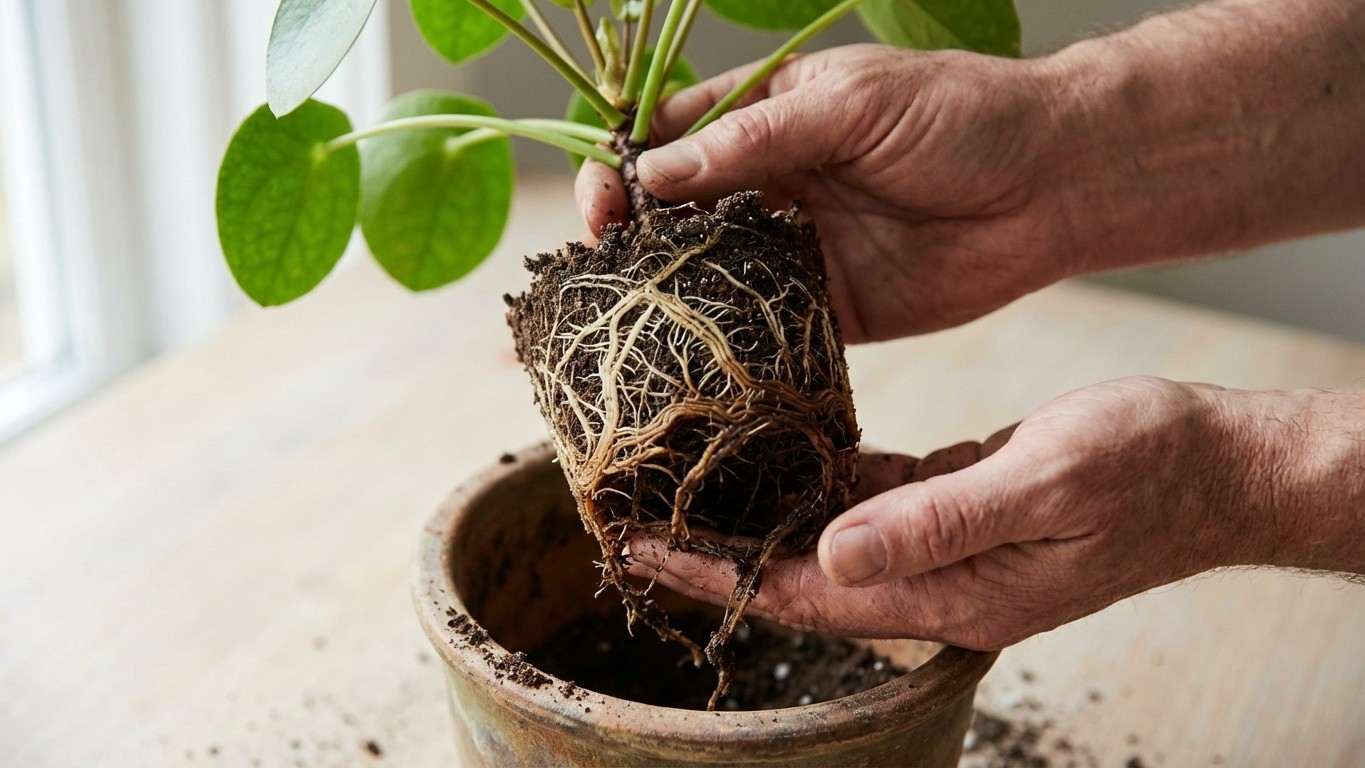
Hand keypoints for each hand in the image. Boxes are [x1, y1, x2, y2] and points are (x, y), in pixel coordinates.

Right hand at [577, 44, 1072, 341]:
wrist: (1055, 185)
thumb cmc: (964, 116)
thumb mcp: (854, 105)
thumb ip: (756, 136)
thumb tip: (656, 170)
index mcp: (767, 116)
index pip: (667, 140)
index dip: (621, 171)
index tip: (601, 206)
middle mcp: (769, 183)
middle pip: (671, 216)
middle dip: (623, 245)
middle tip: (591, 279)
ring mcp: (795, 249)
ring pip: (705, 277)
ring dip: (659, 302)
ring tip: (617, 331)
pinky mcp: (828, 309)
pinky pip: (762, 329)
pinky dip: (724, 348)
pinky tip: (690, 368)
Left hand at [626, 377, 1364, 649]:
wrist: (1220, 468)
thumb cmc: (1149, 474)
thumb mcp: (1043, 486)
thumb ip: (936, 522)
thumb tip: (830, 555)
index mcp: (948, 593)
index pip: (799, 595)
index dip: (715, 572)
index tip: (637, 543)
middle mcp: (934, 580)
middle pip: (795, 570)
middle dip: (716, 541)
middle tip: (637, 499)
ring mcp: (944, 545)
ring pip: (824, 530)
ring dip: (759, 502)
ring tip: (686, 465)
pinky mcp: (956, 504)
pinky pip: (869, 493)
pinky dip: (821, 469)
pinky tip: (780, 434)